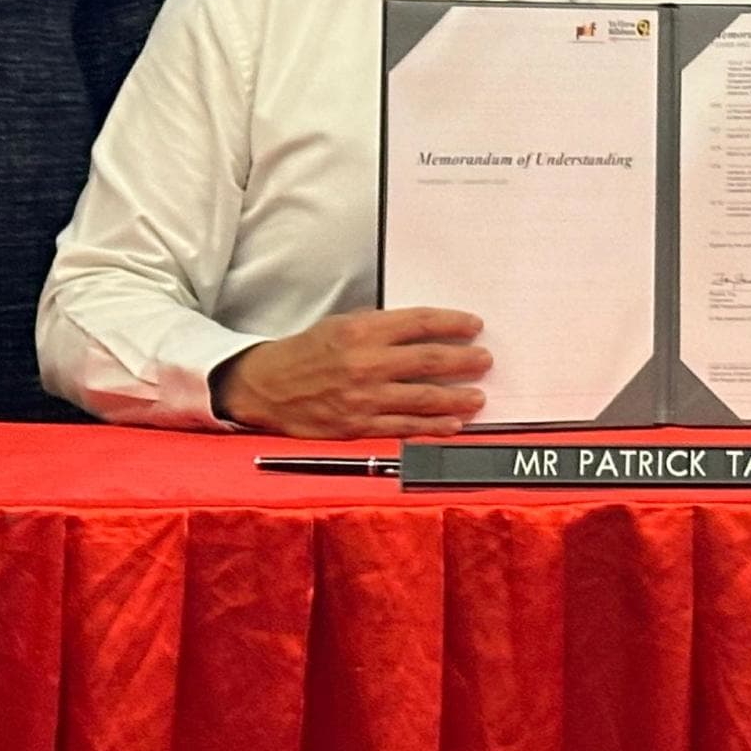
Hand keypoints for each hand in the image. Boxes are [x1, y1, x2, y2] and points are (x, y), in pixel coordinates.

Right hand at [212, 308, 489, 438]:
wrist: (266, 387)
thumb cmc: (306, 353)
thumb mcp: (341, 324)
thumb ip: (380, 326)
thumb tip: (423, 329)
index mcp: (361, 330)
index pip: (420, 323)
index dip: (453, 323)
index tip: (474, 325)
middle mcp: (365, 363)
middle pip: (428, 360)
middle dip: (463, 361)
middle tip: (485, 360)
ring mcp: (363, 397)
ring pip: (422, 397)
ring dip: (456, 396)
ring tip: (478, 395)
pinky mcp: (357, 425)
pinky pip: (404, 427)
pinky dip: (433, 426)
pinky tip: (453, 423)